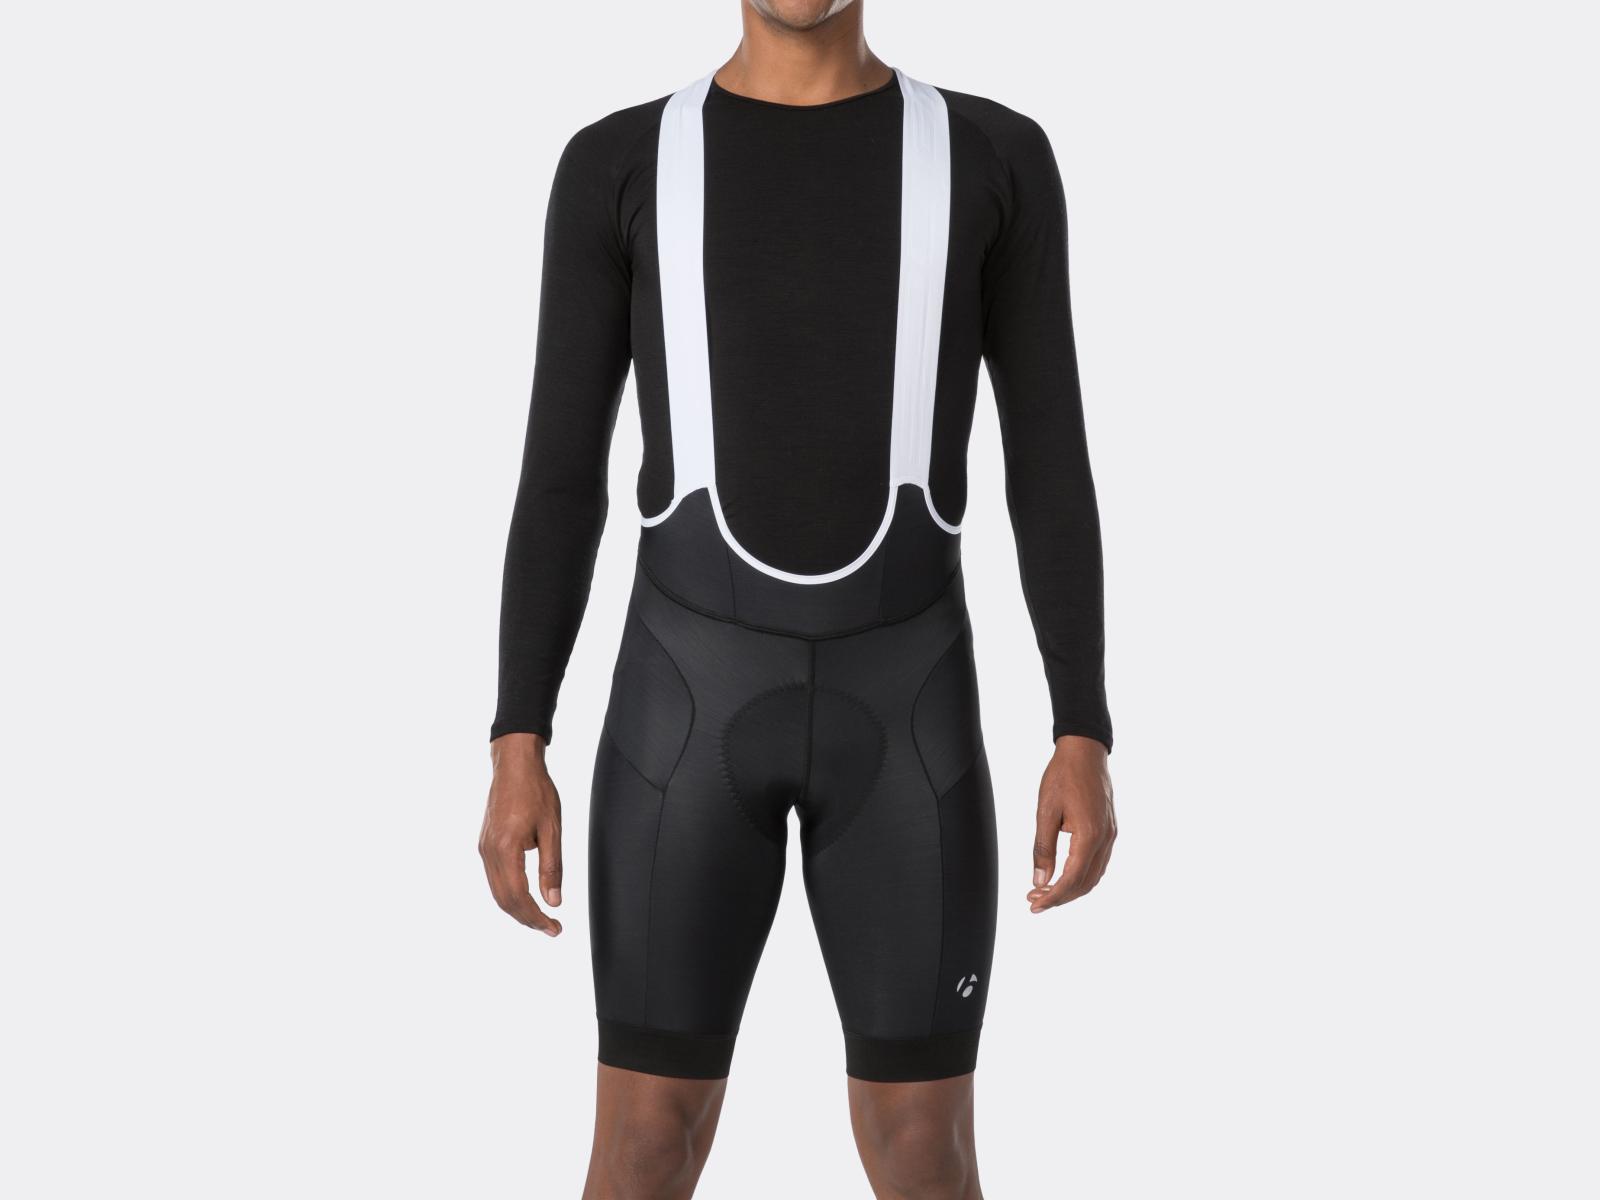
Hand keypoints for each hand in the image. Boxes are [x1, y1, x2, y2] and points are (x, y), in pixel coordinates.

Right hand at [479, 733, 563, 935]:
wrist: (514, 765)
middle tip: (551, 929)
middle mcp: (489, 852)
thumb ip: (552, 866)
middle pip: (504, 900)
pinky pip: (495, 878)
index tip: (554, 928)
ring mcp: (484, 848)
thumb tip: (554, 901)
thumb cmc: (536, 791)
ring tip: (541, 918)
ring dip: (518, 909)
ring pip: (497, 892)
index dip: (536, 918)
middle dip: (527, 919)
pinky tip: (526, 897)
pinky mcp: (485, 845)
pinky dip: (509, 894)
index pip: (519, 896)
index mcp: (506, 848)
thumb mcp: (552, 829)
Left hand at [1028, 735, 1115, 911]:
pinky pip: (1097, 862)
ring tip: (1044, 891)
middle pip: (1085, 883)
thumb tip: (1040, 880)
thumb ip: (1043, 848)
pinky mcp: (1109, 830)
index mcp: (1089, 835)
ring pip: (1093, 875)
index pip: (1072, 879)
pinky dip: (1080, 876)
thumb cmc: (1063, 776)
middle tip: (1034, 900)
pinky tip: (1062, 875)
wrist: (1085, 751)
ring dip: (1070, 888)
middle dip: (1060, 897)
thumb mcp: (1045, 811)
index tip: (1034, 905)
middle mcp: (1105, 839)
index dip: (1053, 897)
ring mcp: (1110, 835)